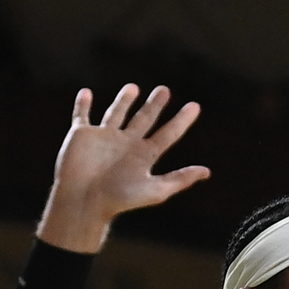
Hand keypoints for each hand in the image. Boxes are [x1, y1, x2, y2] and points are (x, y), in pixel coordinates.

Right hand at [40, 84, 210, 253]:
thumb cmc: (120, 199)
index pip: (169, 134)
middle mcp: (126, 144)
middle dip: (154, 105)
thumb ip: (179, 179)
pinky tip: (86, 92)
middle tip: (164, 90)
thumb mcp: (156, 190)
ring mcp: (104, 138)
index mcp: (145, 155)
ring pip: (116, 114)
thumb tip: (207, 172)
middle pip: (145, 119)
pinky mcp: (82, 135)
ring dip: (124, 101)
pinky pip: (82, 115)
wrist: (84, 200)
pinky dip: (83, 104)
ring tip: (133, 87)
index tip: (195, 106)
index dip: (182, 120)